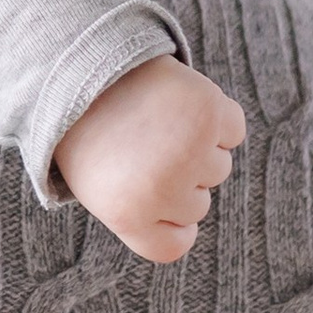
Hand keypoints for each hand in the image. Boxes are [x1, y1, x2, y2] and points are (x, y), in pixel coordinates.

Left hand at [52, 54, 245, 263]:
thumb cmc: (91, 135)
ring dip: (196, 147)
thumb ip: (144, 218)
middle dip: (175, 178)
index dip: (168, 222)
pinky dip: (217, 119)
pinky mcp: (208, 111)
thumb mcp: (99, 189)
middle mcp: (161, 190)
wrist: (79, 68)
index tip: (149, 194)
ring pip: (218, 168)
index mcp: (127, 215)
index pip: (175, 245)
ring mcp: (188, 150)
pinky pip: (233, 131)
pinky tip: (181, 106)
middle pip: (197, 205)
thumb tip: (189, 226)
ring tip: (156, 122)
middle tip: (140, 144)